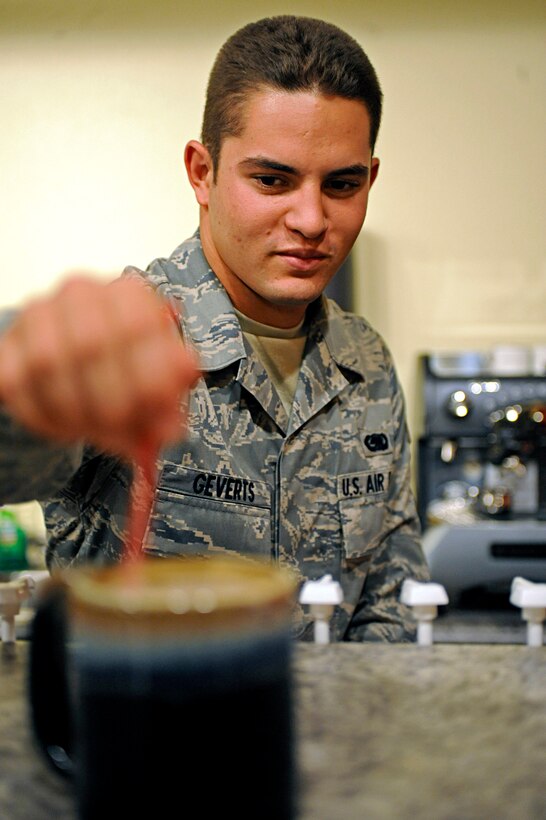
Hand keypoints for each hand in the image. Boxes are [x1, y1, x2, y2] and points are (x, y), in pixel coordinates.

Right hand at [0, 276, 198, 461]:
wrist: (76, 360)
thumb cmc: (125, 369)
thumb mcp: (158, 386)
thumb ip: (167, 407)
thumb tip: (171, 430)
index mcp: (129, 293)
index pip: (138, 323)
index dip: (148, 375)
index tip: (156, 411)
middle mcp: (81, 292)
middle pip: (90, 343)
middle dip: (110, 399)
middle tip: (123, 428)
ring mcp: (39, 314)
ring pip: (48, 363)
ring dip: (75, 410)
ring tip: (96, 431)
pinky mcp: (8, 343)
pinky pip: (16, 381)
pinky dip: (43, 415)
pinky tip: (67, 427)